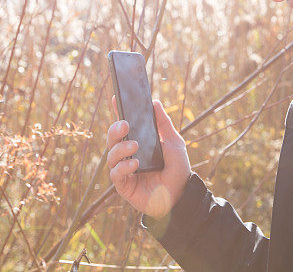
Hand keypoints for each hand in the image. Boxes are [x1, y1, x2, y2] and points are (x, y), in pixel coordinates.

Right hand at [106, 96, 191, 219]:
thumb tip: (155, 102)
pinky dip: (123, 167)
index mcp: (137, 143)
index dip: (117, 112)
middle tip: (125, 125)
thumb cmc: (177, 169)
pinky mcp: (124, 186)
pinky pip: (115, 174)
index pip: (123, 127)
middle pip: (112, 139)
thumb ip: (164, 123)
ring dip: (120, 148)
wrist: (182, 195)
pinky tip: (134, 163)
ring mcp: (124, 171)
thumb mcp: (173, 142)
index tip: (116, 99)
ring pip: (111, 156)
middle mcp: (127, 155)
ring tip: (134, 146)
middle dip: (115, 130)